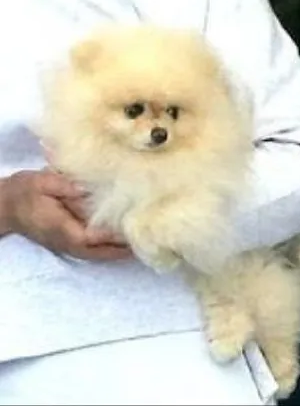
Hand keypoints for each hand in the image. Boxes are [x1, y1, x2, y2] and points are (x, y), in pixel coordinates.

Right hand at [4, 169, 131, 260]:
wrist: (7, 205)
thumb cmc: (26, 191)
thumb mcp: (44, 182)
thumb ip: (66, 185)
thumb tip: (89, 188)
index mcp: (62, 228)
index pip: (93, 236)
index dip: (114, 235)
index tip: (134, 228)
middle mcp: (67, 242)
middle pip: (101, 251)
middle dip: (124, 248)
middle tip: (149, 240)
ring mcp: (67, 245)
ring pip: (99, 254)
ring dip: (120, 251)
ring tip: (143, 243)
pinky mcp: (68, 242)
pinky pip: (94, 250)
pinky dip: (110, 248)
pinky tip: (124, 242)